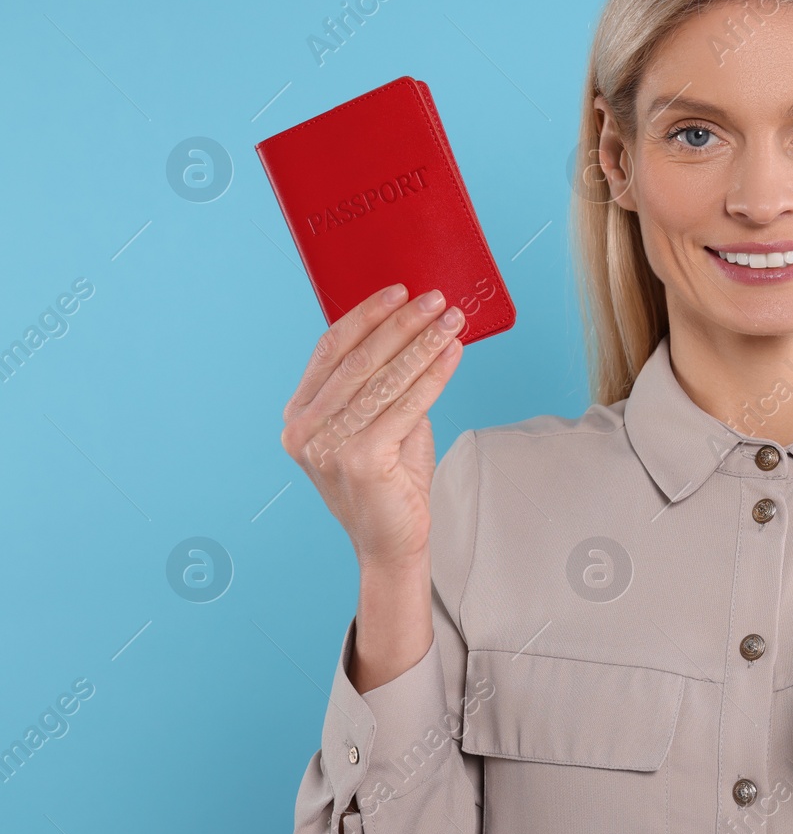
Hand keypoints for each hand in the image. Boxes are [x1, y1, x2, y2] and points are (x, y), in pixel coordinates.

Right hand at [280, 283, 465, 572]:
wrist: (392, 542)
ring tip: (452, 321)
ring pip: (385, 378)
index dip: (366, 316)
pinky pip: (407, 405)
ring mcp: (329, 447)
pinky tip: (452, 354)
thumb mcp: (378, 422)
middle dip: (402, 323)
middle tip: (436, 299)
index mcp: (299, 416)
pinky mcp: (361, 461)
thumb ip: (383, 382)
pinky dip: (434, 375)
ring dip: (423, 344)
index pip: (330, 349)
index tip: (398, 291)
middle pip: (360, 359)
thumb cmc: (389, 480)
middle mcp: (305, 430)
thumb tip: (417, 327)